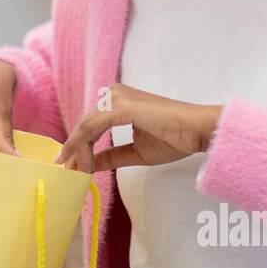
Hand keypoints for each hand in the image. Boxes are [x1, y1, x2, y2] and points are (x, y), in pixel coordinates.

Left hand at [55, 82, 222, 172]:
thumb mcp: (136, 151)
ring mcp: (116, 97)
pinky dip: (83, 147)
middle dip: (74, 152)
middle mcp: (113, 93)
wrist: (197, 130)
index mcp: (117, 100)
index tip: (71, 168)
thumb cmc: (174, 138)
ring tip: (78, 173)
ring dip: (78, 152)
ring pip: (85, 128)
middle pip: (84, 126)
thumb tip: (91, 164)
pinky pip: (91, 129)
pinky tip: (83, 164)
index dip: (78, 147)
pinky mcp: (120, 106)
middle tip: (69, 174)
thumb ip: (112, 156)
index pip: (90, 125)